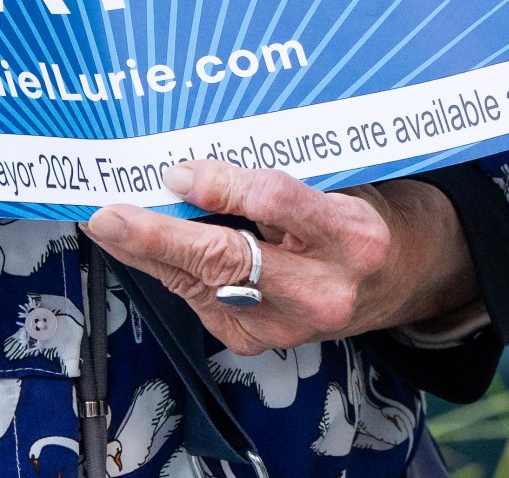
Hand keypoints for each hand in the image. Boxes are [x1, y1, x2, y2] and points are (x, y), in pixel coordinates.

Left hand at [87, 160, 477, 352]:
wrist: (398, 278)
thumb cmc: (361, 216)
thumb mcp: (337, 181)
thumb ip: (273, 179)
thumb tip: (195, 166)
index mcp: (351, 235)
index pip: (274, 203)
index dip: (220, 185)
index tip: (178, 169)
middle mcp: (323, 289)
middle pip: (227, 259)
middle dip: (159, 236)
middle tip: (110, 215)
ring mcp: (289, 325)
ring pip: (202, 285)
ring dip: (150, 254)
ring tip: (112, 225)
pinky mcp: (260, 342)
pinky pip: (201, 301)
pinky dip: (171, 272)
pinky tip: (146, 250)